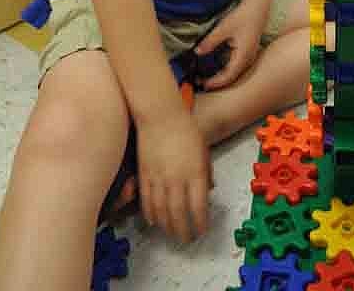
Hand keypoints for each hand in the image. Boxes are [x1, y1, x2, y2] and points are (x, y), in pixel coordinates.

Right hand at [137, 108, 211, 241]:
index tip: (201, 230)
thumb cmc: (186, 129)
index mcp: (195, 173)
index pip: (198, 207)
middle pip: (178, 214)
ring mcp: (158, 178)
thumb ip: (206, 172)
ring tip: (171, 233)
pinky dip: (150, 214)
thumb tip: (209, 190)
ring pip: (161, 212)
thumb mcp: (203, 150)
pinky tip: (154, 220)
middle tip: (186, 239)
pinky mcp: (144, 175)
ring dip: (166, 226)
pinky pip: (146, 201)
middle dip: (183, 231)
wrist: (161, 114)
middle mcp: (177, 179)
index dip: (200, 223)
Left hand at [195, 1, 264, 89]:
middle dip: (216, 81)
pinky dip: (225, 68)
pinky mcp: (247, 51)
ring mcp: (249, 55)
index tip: (203, 84)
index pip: (228, 76)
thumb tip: (197, 52)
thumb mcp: (224, 28)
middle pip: (231, 77)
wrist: (257, 6)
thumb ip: (210, 41)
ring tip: (206, 76)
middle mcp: (248, 59)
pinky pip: (236, 65)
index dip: (215, 82)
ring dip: (221, 75)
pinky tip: (216, 66)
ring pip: (234, 71)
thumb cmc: (243, 16)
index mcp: (243, 56)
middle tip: (200, 81)